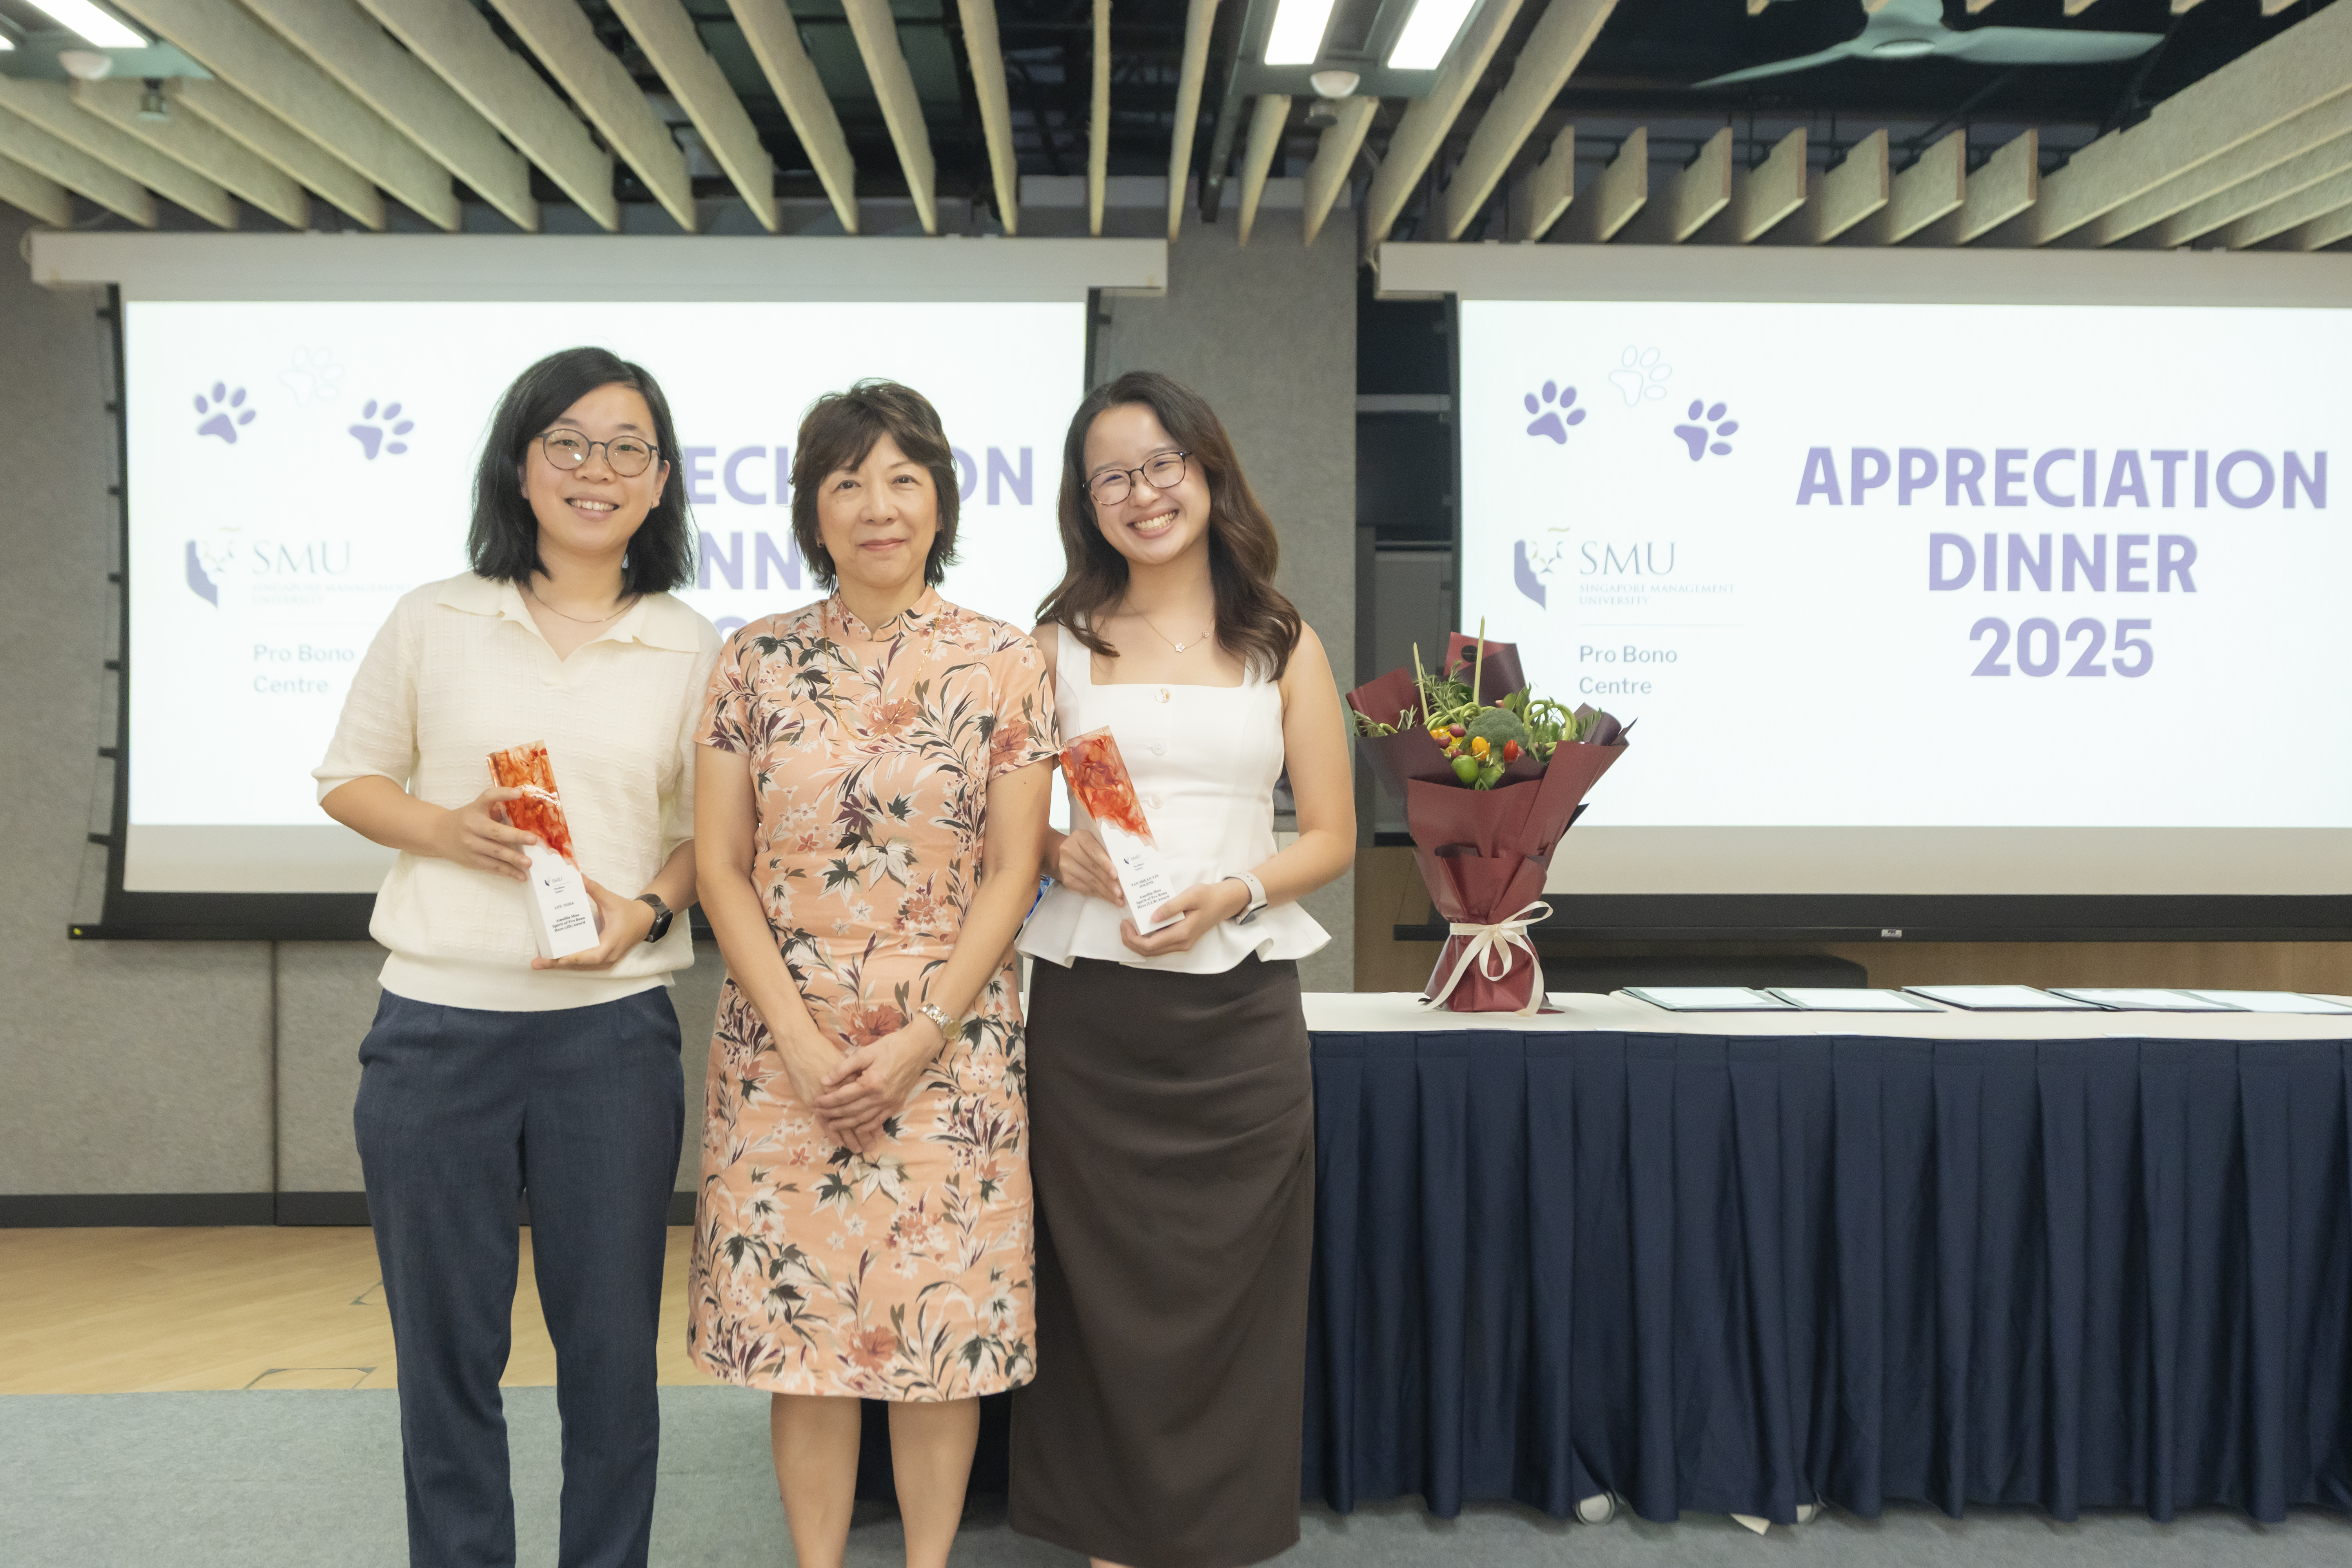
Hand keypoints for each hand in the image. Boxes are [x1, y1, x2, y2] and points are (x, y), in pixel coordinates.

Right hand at [435, 786, 538, 879]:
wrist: (438, 834)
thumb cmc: (466, 819)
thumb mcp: (477, 807)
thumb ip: (496, 806)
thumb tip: (524, 805)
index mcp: (475, 811)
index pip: (488, 798)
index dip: (503, 794)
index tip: (519, 793)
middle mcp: (472, 828)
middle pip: (495, 832)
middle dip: (515, 836)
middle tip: (533, 840)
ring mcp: (471, 846)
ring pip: (495, 853)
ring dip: (513, 859)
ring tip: (528, 863)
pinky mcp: (472, 861)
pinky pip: (492, 867)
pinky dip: (508, 872)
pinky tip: (521, 876)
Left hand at [531, 878, 650, 970]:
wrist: (645, 920)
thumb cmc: (628, 911)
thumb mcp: (610, 899)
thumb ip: (593, 889)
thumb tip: (576, 875)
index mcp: (612, 942)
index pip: (591, 955)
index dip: (574, 958)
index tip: (556, 958)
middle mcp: (609, 956)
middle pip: (581, 965)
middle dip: (558, 964)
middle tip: (536, 963)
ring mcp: (607, 960)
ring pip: (582, 967)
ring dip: (562, 966)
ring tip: (540, 964)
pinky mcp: (605, 959)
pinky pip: (586, 964)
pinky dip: (571, 963)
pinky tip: (555, 960)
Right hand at [776, 1029, 866, 1154]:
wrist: (802, 1047)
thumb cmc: (825, 1051)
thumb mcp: (850, 1059)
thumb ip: (859, 1076)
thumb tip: (870, 1087)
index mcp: (854, 1083)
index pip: (866, 1107)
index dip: (872, 1120)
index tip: (878, 1133)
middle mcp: (843, 1094)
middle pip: (857, 1117)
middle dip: (864, 1134)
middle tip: (870, 1146)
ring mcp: (828, 1100)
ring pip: (842, 1122)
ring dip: (850, 1136)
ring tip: (858, 1148)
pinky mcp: (813, 1101)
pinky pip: (824, 1121)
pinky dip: (831, 1132)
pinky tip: (837, 1141)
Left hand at [815, 1019, 942, 1143]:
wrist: (918, 1047)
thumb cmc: (891, 1046)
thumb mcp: (865, 1052)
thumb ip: (844, 1068)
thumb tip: (824, 1081)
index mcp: (871, 1083)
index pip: (843, 1097)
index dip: (827, 1101)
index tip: (815, 1102)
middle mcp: (880, 1097)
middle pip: (851, 1111)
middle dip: (833, 1114)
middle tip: (819, 1115)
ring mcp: (889, 1103)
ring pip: (863, 1120)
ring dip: (846, 1124)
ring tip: (832, 1125)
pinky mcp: (897, 1105)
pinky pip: (879, 1121)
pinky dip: (866, 1127)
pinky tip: (857, 1130)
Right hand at [1051, 829, 1124, 905]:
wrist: (1068, 853)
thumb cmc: (1088, 847)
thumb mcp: (1096, 841)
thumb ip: (1107, 850)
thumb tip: (1124, 868)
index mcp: (1080, 837)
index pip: (1094, 851)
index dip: (1106, 864)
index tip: (1115, 875)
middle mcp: (1070, 850)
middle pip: (1093, 868)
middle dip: (1109, 882)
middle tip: (1120, 892)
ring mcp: (1066, 865)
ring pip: (1090, 881)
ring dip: (1105, 891)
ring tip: (1117, 898)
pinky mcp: (1066, 879)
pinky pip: (1084, 889)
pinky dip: (1098, 894)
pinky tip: (1107, 897)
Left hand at [1120, 878, 1250, 959]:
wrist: (1224, 902)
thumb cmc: (1208, 897)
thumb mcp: (1190, 896)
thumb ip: (1170, 907)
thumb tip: (1151, 918)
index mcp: (1182, 934)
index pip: (1150, 945)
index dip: (1133, 938)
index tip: (1125, 923)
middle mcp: (1181, 944)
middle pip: (1149, 952)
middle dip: (1131, 941)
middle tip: (1123, 924)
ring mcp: (1182, 944)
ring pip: (1153, 951)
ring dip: (1137, 942)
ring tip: (1129, 926)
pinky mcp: (1181, 941)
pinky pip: (1159, 946)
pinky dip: (1147, 940)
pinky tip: (1141, 927)